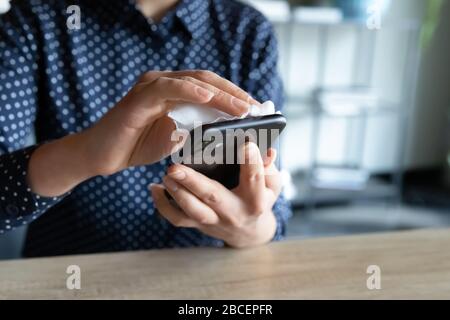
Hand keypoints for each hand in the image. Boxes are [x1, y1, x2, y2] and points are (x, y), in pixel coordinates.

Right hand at [83, 70, 257, 174]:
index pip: (211, 87)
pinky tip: (209, 97)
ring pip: (194, 82)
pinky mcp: (139, 97)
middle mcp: (164, 83)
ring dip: (221, 95)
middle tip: (257, 108)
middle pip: (208, 81)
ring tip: (243, 107)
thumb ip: (197, 131)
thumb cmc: (137, 146)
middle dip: (235, 94)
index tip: (258, 109)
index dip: (235, 96)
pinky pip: (168, 88)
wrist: (100, 155)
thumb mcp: (176, 139)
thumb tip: (228, 132)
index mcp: (175, 91)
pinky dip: (189, 90)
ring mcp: (151, 86)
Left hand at [150, 143, 281, 248]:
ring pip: (191, 211)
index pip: (254, 180)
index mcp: (256, 201)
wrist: (248, 233)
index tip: (245, 144)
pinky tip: (154, 188)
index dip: (251, 162)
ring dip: (176, 193)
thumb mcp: (272, 186)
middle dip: (192, 182)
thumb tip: (268, 150)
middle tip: (175, 167)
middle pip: (212, 197)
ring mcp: (213, 221)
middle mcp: (233, 213)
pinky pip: (177, 219)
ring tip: (166, 174)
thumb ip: (269, 169)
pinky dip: (162, 205)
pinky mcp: (198, 225)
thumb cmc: (260, 201)